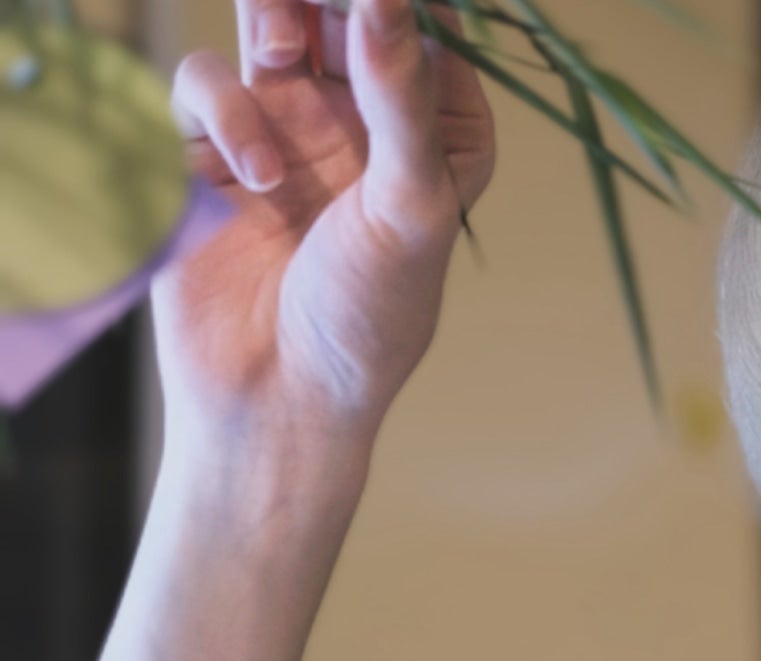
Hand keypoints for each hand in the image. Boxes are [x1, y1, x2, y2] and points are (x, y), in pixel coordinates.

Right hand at [153, 0, 494, 493]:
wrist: (277, 400)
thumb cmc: (367, 320)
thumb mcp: (409, 208)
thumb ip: (401, 98)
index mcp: (435, 137)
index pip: (426, 29)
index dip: (400, 3)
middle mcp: (364, 125)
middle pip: (343, 9)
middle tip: (321, 2)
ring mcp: (287, 132)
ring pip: (270, 20)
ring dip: (273, 13)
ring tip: (281, 44)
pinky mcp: (213, 151)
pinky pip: (204, 83)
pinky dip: (223, 110)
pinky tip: (252, 176)